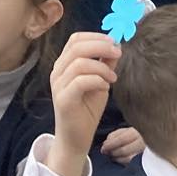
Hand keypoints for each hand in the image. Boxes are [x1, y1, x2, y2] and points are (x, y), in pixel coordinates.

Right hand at [48, 31, 120, 175]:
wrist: (76, 139)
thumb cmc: (87, 110)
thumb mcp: (100, 82)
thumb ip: (105, 64)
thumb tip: (116, 46)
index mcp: (64, 64)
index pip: (75, 39)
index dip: (96, 36)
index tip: (114, 42)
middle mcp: (57, 72)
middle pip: (77, 47)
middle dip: (101, 46)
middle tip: (118, 53)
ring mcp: (58, 85)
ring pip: (79, 63)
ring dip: (101, 67)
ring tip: (113, 77)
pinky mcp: (63, 100)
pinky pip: (80, 81)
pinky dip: (97, 80)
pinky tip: (106, 86)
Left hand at [100, 125, 145, 163]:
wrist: (154, 139)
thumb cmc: (138, 134)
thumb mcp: (127, 130)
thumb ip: (115, 135)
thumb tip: (105, 144)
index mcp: (138, 132)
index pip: (121, 139)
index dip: (110, 144)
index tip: (103, 148)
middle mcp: (143, 142)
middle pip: (124, 150)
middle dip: (113, 152)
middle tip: (106, 152)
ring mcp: (145, 153)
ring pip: (128, 159)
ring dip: (117, 158)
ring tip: (112, 156)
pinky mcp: (146, 161)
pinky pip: (132, 163)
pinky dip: (124, 162)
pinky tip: (120, 160)